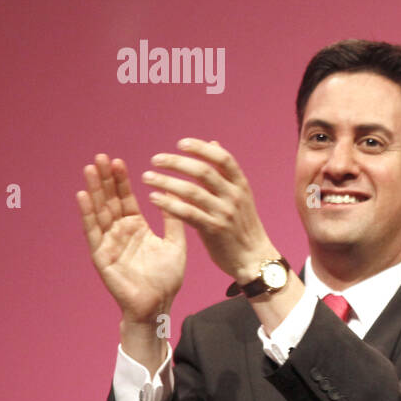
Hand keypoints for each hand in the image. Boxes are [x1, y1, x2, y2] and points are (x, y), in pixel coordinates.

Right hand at [77, 154, 185, 321]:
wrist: (158, 305)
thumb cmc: (166, 278)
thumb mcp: (175, 244)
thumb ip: (173, 221)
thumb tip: (176, 195)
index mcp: (137, 228)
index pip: (126, 199)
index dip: (122, 181)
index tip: (118, 160)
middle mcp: (120, 232)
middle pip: (110, 201)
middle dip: (105, 179)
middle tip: (100, 156)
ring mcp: (109, 243)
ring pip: (100, 212)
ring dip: (94, 190)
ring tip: (90, 169)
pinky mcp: (101, 255)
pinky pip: (93, 232)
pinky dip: (87, 214)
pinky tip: (82, 196)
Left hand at [140, 139, 276, 282]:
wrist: (254, 257)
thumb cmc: (242, 225)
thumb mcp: (240, 195)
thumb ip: (224, 172)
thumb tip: (213, 143)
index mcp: (241, 185)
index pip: (223, 158)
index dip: (201, 148)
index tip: (180, 143)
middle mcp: (234, 196)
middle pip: (203, 172)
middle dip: (177, 162)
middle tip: (156, 159)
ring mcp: (224, 213)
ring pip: (192, 191)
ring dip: (166, 182)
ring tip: (147, 177)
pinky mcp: (214, 230)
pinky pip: (187, 213)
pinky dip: (169, 204)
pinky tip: (153, 198)